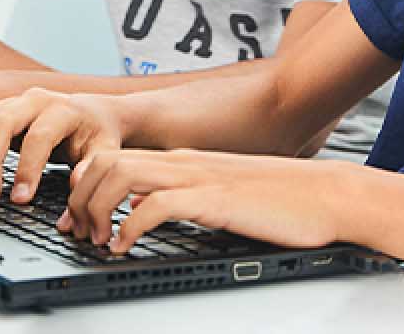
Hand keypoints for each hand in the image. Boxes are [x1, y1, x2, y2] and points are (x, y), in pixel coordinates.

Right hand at [0, 87, 123, 205]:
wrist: (91, 112)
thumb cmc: (96, 134)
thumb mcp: (104, 151)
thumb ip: (92, 169)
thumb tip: (77, 186)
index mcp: (62, 109)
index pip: (38, 136)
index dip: (28, 169)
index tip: (20, 199)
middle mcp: (33, 100)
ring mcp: (11, 102)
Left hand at [62, 149, 347, 252]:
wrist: (328, 195)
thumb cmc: (282, 201)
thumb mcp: (220, 194)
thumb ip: (184, 196)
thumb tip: (146, 208)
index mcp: (183, 160)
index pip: (114, 155)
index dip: (84, 184)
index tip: (75, 216)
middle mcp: (183, 161)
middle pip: (105, 161)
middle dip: (79, 198)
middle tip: (76, 232)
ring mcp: (198, 177)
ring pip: (121, 174)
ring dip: (97, 208)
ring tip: (97, 239)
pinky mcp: (214, 198)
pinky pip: (155, 204)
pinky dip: (129, 225)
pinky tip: (123, 247)